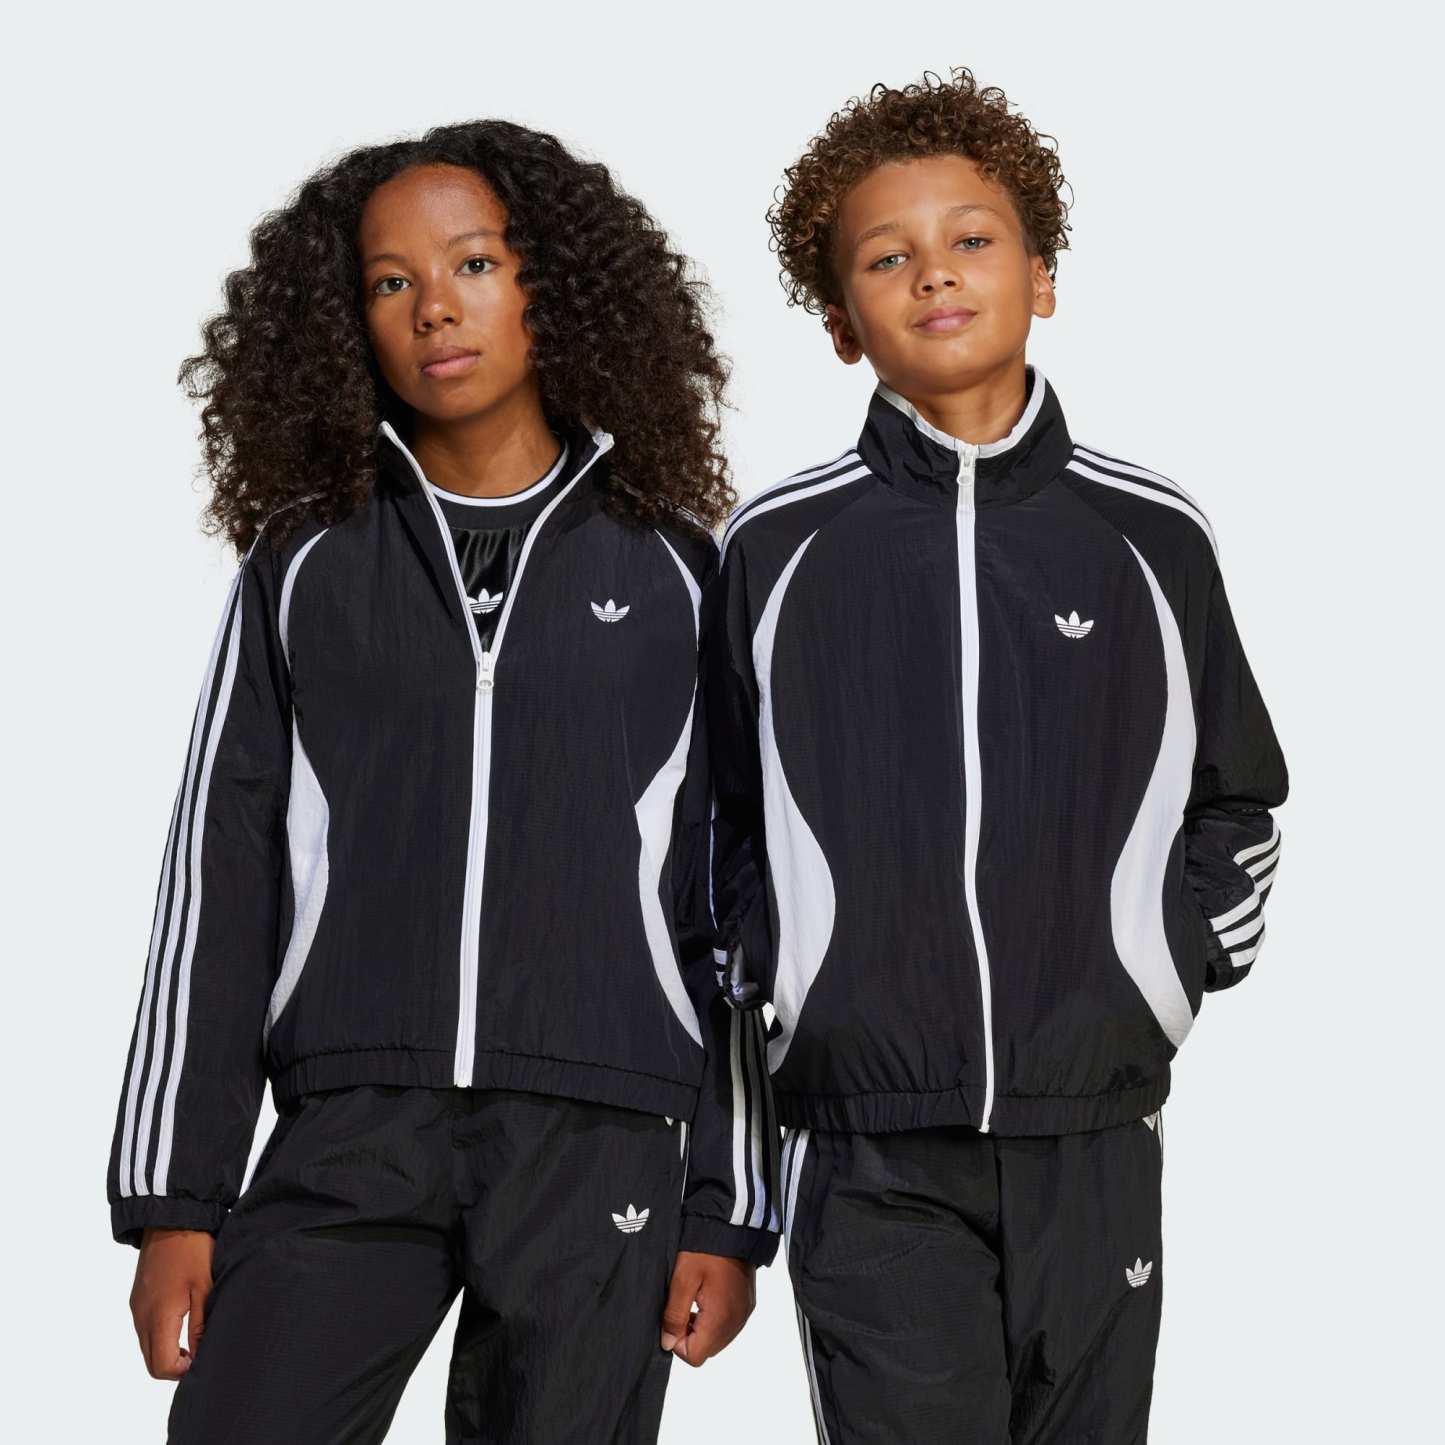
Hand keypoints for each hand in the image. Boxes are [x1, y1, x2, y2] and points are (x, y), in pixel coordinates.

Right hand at [130, 1227, 214, 1379]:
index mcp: (158, 1316)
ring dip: (166, 1351)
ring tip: (191, 1339)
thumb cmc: (193, 1251)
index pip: (161, 1366)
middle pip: (150, 1362)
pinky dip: (159, 1335)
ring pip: (146, 1346)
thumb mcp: (204, 1287)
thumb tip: (198, 1356)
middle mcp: (141, 1317)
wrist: (172, 1219)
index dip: (181, 1370)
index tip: (200, 1358)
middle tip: (196, 1353)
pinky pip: (144, 1329)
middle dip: (172, 1365)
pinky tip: (179, 1322)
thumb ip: (200, 1325)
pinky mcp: (136, 1299)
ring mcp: (136, 1308)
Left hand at [660, 1250, 754, 1366]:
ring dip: (702, 1328)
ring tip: (694, 1299)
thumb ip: (674, 1316)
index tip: (672, 1319)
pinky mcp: (747, 1304)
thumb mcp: (682, 1280)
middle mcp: (736, 1322)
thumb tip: (668, 1343)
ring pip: (717, 1339)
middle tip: (682, 1307)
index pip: (695, 1357)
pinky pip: (728, 1325)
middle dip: (690, 1335)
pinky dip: (715, 1319)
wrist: (732, 1227)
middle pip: (707, 1350)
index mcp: (720, 1319)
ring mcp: (744, 1314)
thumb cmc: (705, 1250)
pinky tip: (707, 1296)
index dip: (678, 1343)